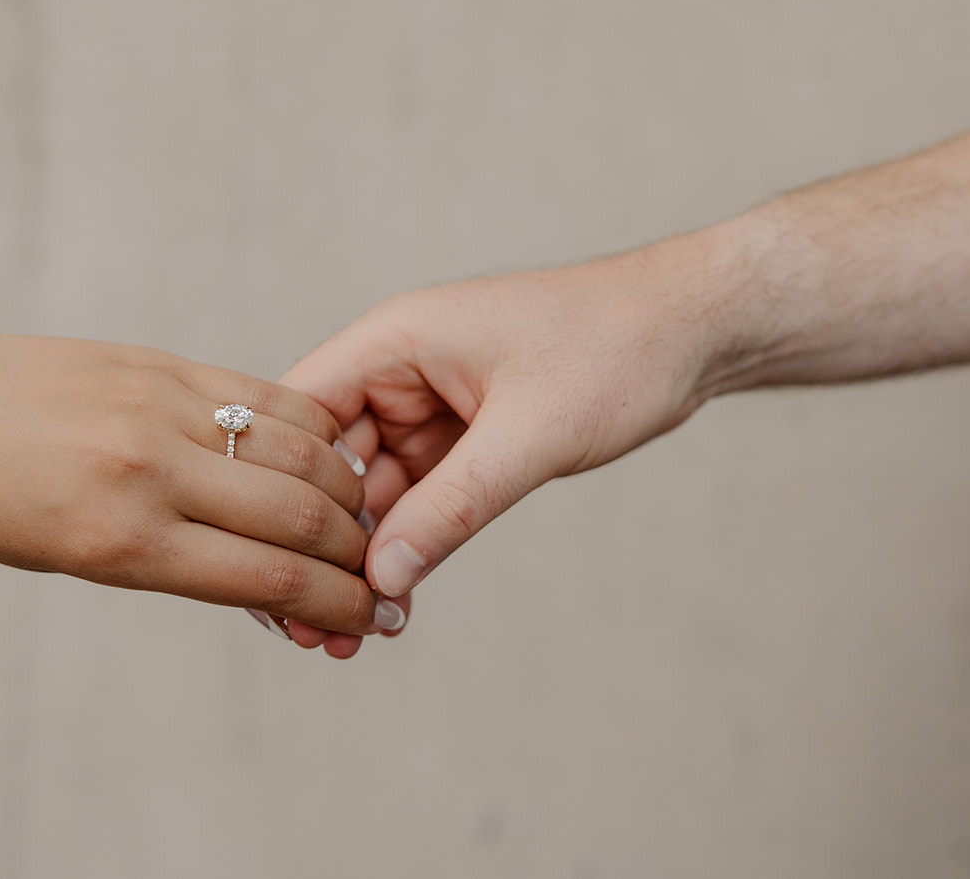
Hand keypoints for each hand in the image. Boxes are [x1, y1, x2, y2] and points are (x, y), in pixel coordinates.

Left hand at [0, 327, 402, 634]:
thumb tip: (270, 580)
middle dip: (358, 555)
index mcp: (120, 540)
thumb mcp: (74, 559)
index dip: (339, 604)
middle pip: (301, 515)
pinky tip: (325, 455)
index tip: (374, 617)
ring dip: (348, 491)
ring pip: (300, 450)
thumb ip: (176, 564)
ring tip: (359, 518)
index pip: (268, 579)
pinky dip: (312, 433)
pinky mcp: (164, 363)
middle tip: (382, 575)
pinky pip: (266, 398)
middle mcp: (150, 470)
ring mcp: (162, 406)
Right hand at [284, 233, 739, 602]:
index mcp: (396, 340)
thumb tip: (381, 577)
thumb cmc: (616, 350)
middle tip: (313, 631)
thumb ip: (453, 506)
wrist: (692, 333)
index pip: (298, 416)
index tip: (277, 568)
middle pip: (326, 465)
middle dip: (322, 545)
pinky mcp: (461, 438)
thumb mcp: (530, 435)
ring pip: (370, 492)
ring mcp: (429, 406)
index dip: (280, 492)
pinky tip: (393, 604)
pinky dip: (406, 546)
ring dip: (363, 557)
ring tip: (351, 636)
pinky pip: (415, 499)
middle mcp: (399, 371)